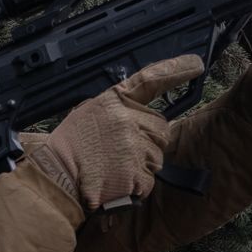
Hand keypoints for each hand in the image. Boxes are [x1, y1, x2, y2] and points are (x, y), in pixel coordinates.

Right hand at [32, 55, 204, 210]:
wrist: (55, 179)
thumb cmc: (66, 150)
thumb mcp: (87, 115)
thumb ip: (116, 112)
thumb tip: (137, 117)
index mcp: (114, 102)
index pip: (151, 79)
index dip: (176, 70)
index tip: (196, 65)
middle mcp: (128, 120)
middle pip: (161, 129)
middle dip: (149, 142)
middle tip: (121, 153)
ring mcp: (135, 147)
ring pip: (157, 157)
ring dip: (140, 166)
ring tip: (113, 169)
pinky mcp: (137, 174)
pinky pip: (148, 181)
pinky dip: (134, 187)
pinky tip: (115, 183)